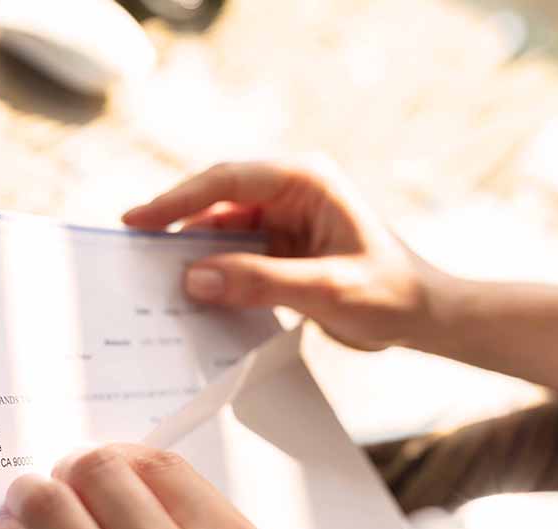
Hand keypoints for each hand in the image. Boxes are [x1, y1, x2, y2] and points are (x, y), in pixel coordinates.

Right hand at [123, 158, 444, 350]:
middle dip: (176, 225)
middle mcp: (291, 193)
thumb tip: (192, 280)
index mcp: (306, 181)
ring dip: (192, 253)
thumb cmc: (390, 294)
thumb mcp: (325, 289)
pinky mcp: (281, 248)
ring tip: (153, 277)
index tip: (138, 220)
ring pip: (221, 230)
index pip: (228, 180)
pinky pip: (234, 255)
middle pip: (217, 201)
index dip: (178, 199)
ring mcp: (284, 220)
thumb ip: (258, 282)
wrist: (425, 317)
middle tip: (132, 250)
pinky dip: (212, 272)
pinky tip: (190, 294)